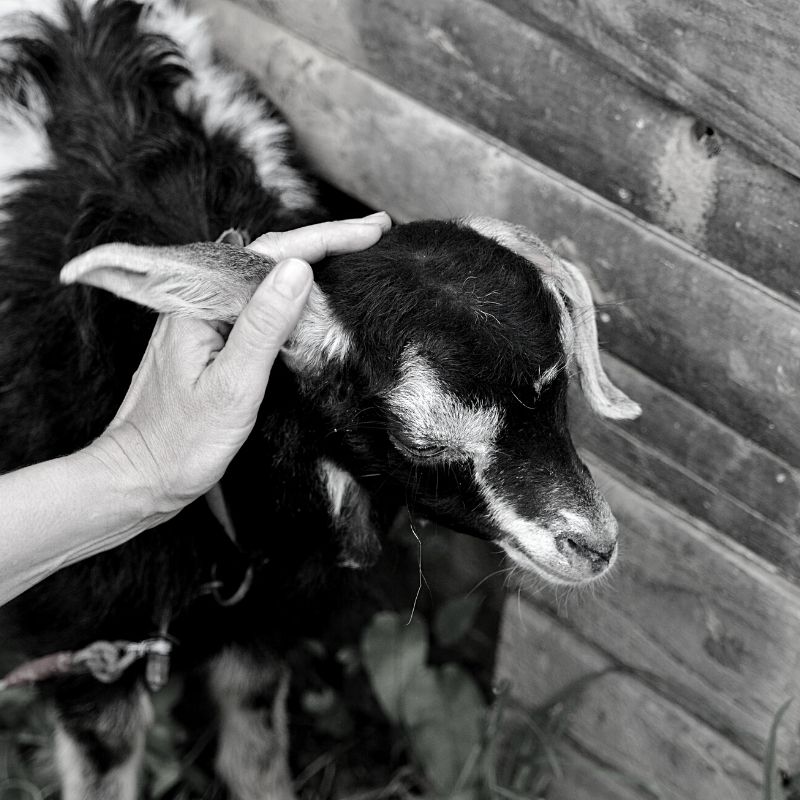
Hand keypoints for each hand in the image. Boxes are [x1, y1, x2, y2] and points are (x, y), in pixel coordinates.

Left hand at [85, 213, 390, 518]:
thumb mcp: (232, 384)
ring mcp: (206, 318)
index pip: (274, 254)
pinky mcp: (212, 338)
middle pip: (271, 256)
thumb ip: (264, 325)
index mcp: (202, 301)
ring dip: (312, 261)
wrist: (140, 475)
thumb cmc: (182, 441)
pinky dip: (293, 293)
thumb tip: (299, 269)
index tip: (374, 232)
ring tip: (356, 249)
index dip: (328, 239)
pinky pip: (258, 303)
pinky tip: (315, 292)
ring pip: (265, 277)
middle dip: (326, 242)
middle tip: (376, 232)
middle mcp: (201, 299)